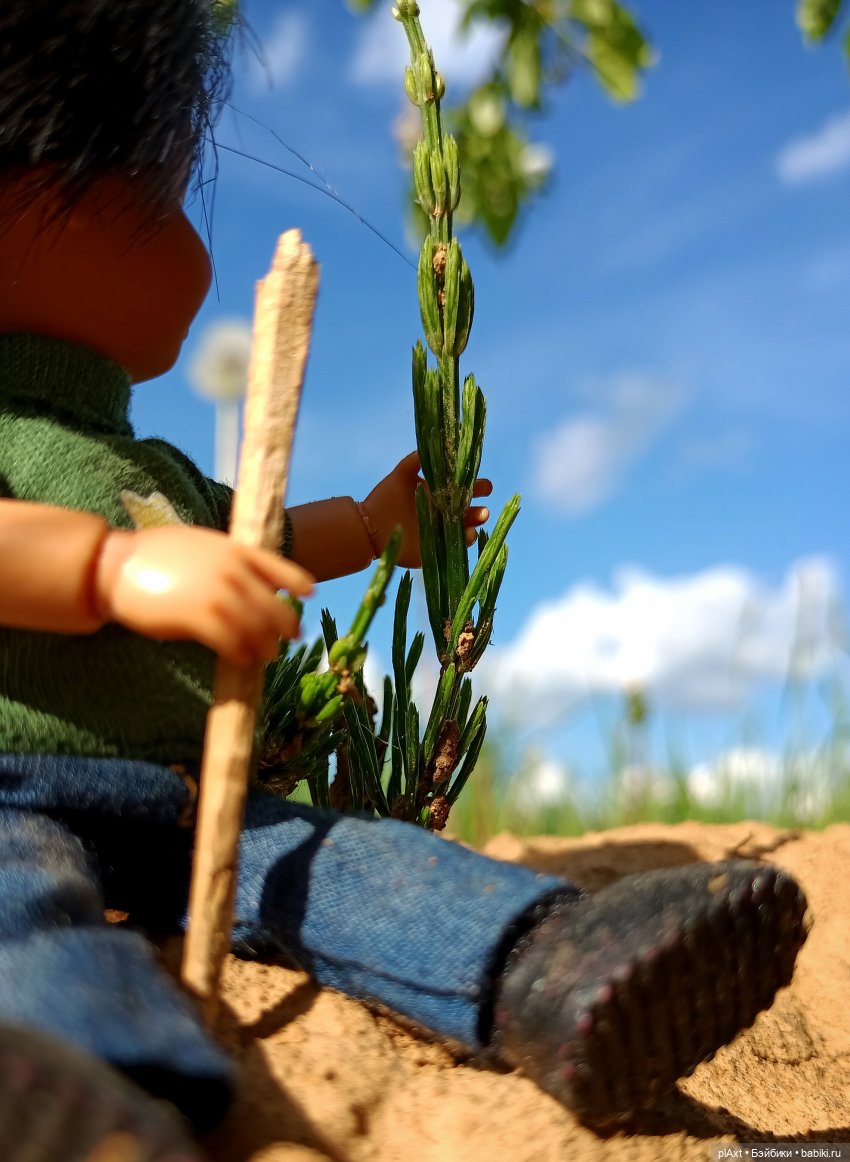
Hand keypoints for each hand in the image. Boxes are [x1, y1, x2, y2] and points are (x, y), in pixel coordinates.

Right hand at [95, 526, 314, 665]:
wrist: (117, 565)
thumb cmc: (153, 555)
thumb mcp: (200, 545)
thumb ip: (228, 561)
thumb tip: (248, 584)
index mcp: (235, 549)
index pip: (279, 567)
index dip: (297, 583)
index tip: (310, 594)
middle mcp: (233, 571)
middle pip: (273, 606)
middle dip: (285, 625)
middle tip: (290, 639)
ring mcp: (218, 594)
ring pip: (257, 628)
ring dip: (266, 646)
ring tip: (268, 656)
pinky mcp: (200, 618)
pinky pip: (233, 643)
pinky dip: (242, 655)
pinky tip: (243, 661)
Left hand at [360, 451, 492, 568]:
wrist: (369, 525)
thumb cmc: (385, 497)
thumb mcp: (402, 474)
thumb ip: (417, 459)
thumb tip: (436, 443)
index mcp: (440, 493)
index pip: (467, 489)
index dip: (479, 487)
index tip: (486, 487)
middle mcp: (445, 512)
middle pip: (472, 511)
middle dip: (481, 510)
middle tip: (483, 510)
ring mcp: (442, 531)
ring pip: (467, 528)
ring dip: (475, 525)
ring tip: (474, 522)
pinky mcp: (436, 547)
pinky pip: (456, 546)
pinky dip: (464, 541)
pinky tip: (465, 534)